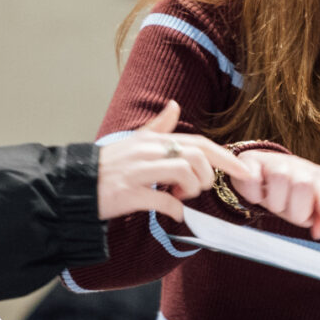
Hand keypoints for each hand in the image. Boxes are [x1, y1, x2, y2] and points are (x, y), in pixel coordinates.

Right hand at [97, 100, 260, 223]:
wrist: (75, 186)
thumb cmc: (107, 167)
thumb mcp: (133, 142)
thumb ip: (157, 127)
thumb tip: (174, 106)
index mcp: (151, 139)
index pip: (198, 142)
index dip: (225, 157)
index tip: (244, 171)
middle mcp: (146, 151)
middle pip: (195, 155)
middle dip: (207, 175)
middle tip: (199, 188)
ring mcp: (137, 172)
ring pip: (183, 171)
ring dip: (192, 189)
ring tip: (182, 197)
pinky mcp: (128, 194)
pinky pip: (163, 199)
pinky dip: (176, 209)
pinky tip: (174, 214)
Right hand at [221, 150, 319, 239]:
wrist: (257, 169)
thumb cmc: (286, 192)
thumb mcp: (305, 207)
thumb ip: (319, 219)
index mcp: (317, 178)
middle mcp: (299, 166)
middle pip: (303, 185)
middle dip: (295, 210)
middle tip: (288, 210)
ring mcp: (275, 161)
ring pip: (278, 179)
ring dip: (274, 202)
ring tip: (273, 200)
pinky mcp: (252, 160)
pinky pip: (253, 180)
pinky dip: (254, 193)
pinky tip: (257, 192)